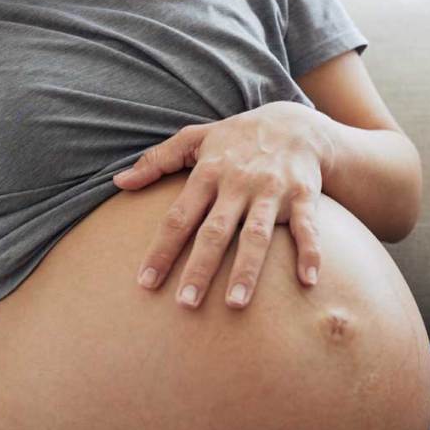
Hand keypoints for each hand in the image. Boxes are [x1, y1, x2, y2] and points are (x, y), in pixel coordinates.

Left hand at [114, 101, 335, 309]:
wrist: (296, 124)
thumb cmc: (238, 137)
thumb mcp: (196, 138)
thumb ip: (157, 159)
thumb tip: (119, 182)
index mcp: (209, 172)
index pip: (179, 217)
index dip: (161, 250)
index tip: (145, 283)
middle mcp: (239, 183)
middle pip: (215, 231)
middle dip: (200, 267)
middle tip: (185, 304)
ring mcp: (272, 190)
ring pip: (257, 234)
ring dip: (247, 269)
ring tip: (235, 304)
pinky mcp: (303, 195)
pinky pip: (306, 227)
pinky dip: (310, 252)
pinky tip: (307, 282)